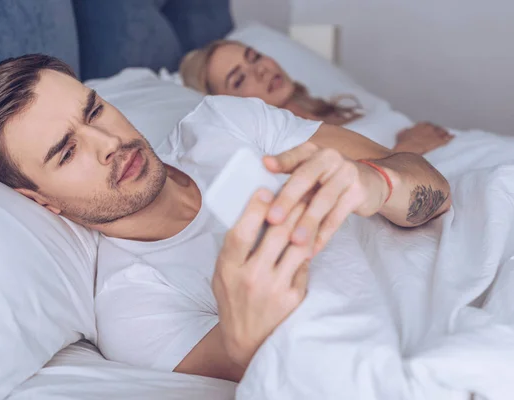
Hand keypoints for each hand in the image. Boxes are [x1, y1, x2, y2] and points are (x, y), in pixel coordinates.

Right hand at [213, 190, 309, 367]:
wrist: (247, 340)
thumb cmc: (234, 300)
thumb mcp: (223, 274)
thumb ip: (234, 249)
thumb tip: (252, 214)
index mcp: (229, 269)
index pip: (242, 233)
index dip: (254, 209)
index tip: (266, 191)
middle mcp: (251, 277)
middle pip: (276, 233)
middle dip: (291, 207)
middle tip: (300, 191)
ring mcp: (274, 288)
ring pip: (296, 245)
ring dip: (305, 223)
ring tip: (310, 207)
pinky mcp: (293, 296)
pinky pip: (304, 264)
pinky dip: (306, 249)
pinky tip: (309, 237)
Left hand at [263, 141, 388, 254]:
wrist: (371, 183)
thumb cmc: (328, 180)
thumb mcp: (309, 173)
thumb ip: (287, 176)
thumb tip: (262, 177)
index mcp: (312, 151)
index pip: (294, 155)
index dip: (280, 161)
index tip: (265, 165)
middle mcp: (330, 158)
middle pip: (306, 179)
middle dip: (288, 200)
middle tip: (273, 219)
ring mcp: (346, 174)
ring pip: (323, 201)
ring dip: (307, 223)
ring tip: (294, 242)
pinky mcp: (359, 193)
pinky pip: (338, 217)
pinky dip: (323, 235)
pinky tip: (312, 249)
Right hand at [394, 122, 453, 154]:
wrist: (406, 151)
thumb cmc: (402, 144)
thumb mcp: (401, 135)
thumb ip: (406, 131)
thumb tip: (406, 130)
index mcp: (420, 125)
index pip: (428, 124)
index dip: (431, 127)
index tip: (431, 129)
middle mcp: (428, 128)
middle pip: (437, 128)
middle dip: (439, 130)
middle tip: (442, 133)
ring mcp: (434, 135)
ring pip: (443, 132)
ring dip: (445, 134)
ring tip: (448, 135)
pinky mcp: (438, 142)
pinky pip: (447, 139)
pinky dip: (450, 138)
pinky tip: (452, 137)